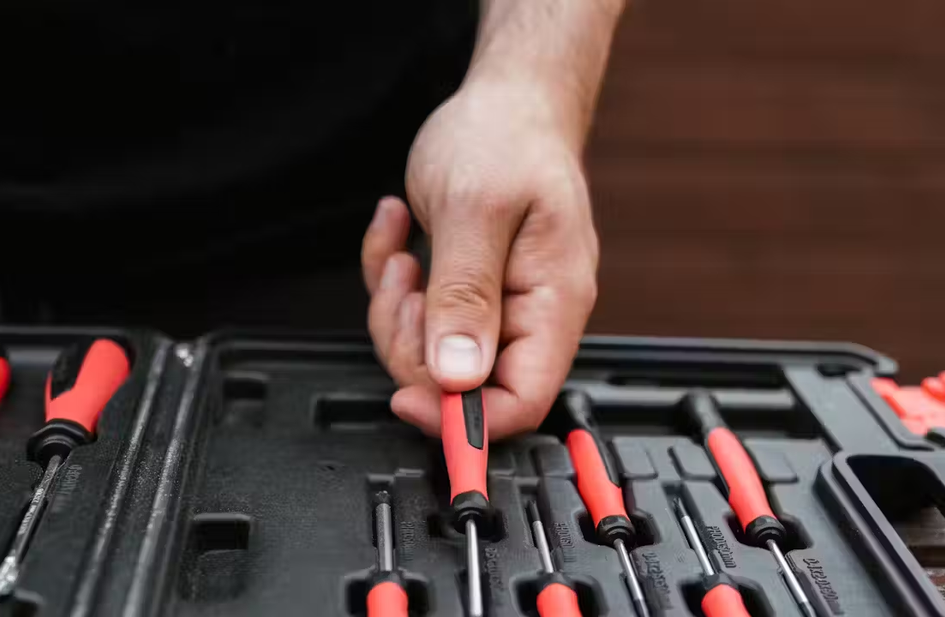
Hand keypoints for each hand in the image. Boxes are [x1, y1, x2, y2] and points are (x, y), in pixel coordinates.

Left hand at [362, 78, 598, 437]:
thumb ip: (465, 295)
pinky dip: (391, 278)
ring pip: (430, 354)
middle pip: (464, 385)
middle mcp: (530, 314)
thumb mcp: (475, 210)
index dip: (465, 417)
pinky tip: (399, 230)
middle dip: (412, 343)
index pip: (523, 401)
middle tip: (405, 282)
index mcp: (552, 303)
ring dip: (396, 307)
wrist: (506, 100)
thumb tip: (460, 376)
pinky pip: (415, 316)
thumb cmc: (506, 138)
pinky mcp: (466, 291)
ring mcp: (498, 305)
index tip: (410, 398)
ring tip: (402, 251)